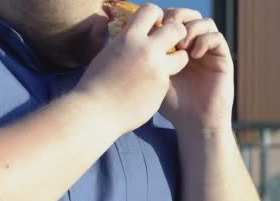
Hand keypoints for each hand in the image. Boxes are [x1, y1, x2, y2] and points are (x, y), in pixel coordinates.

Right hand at [75, 4, 188, 134]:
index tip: (156, 26)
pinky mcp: (162, 88)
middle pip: (177, 29)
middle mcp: (146, 50)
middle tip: (172, 44)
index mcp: (129, 37)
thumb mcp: (107, 52)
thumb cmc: (96, 83)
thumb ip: (122, 40)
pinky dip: (164, 81)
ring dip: (179, 59)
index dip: (158, 16)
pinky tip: (150, 88)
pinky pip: (171, 78)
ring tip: (166, 67)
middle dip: (177, 34)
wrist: (97, 111)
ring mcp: (157, 70)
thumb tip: (118, 24)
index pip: (152, 10)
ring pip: (183, 57)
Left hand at [159, 9, 233, 132]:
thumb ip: (151, 55)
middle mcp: (195, 46)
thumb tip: (137, 33)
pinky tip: (193, 55)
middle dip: (177, 17)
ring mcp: (210, 52)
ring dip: (191, 28)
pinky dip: (204, 40)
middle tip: (166, 30)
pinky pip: (216, 38)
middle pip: (189, 15)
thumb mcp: (156, 76)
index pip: (173, 19)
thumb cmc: (173, 104)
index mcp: (178, 47)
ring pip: (205, 22)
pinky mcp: (223, 59)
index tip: (152, 30)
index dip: (163, 18)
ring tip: (181, 46)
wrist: (194, 124)